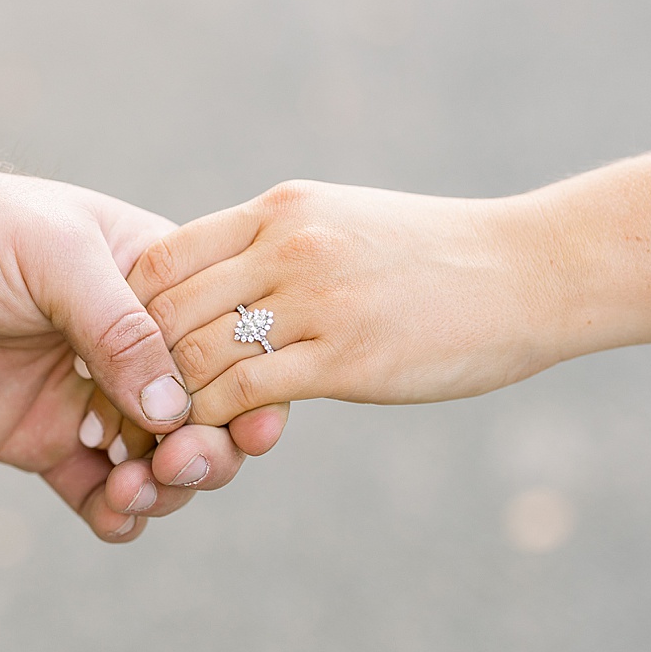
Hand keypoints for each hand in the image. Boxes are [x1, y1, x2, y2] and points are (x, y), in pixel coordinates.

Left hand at [0, 152, 277, 541]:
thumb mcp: (57, 257)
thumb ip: (118, 328)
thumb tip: (172, 408)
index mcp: (161, 288)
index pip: (231, 346)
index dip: (251, 390)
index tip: (253, 425)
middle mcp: (138, 349)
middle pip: (206, 418)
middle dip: (208, 451)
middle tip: (178, 463)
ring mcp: (96, 399)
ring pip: (160, 464)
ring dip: (163, 488)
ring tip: (132, 488)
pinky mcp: (49, 441)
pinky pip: (99, 492)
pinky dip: (118, 514)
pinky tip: (113, 513)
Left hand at [127, 180, 567, 424]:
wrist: (534, 270)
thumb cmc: (439, 257)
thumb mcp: (345, 224)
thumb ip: (278, 246)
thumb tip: (221, 282)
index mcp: (281, 210)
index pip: (162, 257)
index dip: (126, 310)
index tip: (123, 354)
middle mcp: (288, 244)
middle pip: (164, 308)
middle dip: (130, 364)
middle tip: (116, 408)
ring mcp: (316, 299)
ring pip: (196, 354)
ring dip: (165, 401)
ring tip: (153, 434)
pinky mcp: (346, 357)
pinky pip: (244, 393)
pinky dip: (211, 421)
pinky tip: (210, 440)